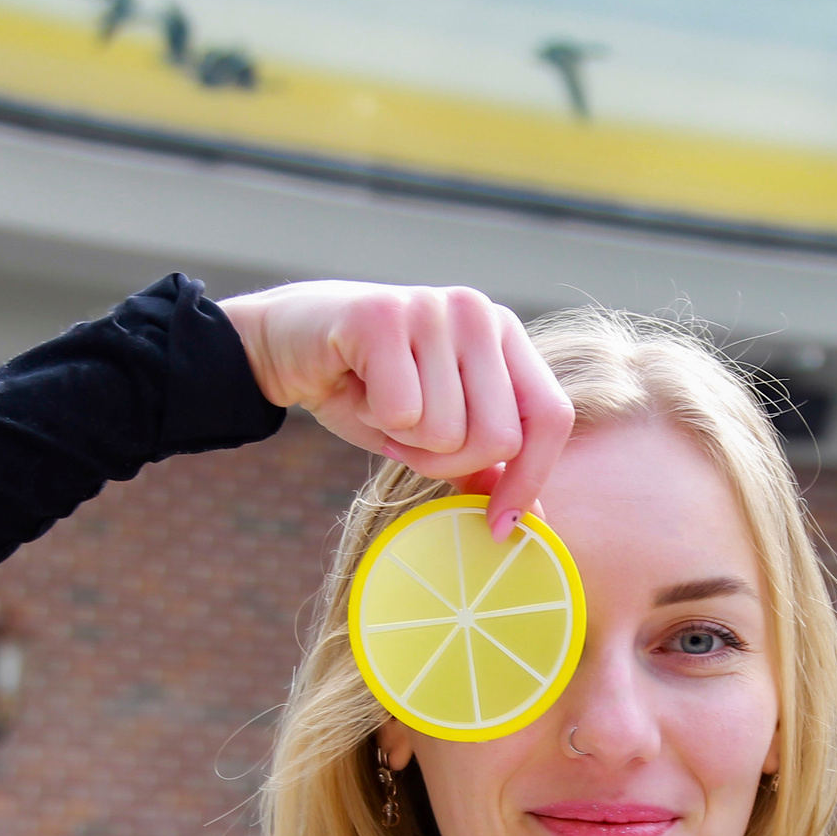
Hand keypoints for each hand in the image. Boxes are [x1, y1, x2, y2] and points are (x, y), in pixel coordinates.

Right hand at [220, 281, 571, 539]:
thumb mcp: (436, 432)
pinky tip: (357, 388)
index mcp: (504, 335)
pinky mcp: (383, 316)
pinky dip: (372, 418)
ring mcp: (432, 309)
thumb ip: (485, 467)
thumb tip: (535, 523)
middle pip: (498, 437)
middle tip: (406, 439)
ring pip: (445, 431)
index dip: (530, 480)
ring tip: (379, 402)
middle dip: (446, 463)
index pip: (551, 416)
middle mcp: (479, 313)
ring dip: (402, 439)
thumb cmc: (369, 391)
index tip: (497, 526)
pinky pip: (401, 413)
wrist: (285, 345)